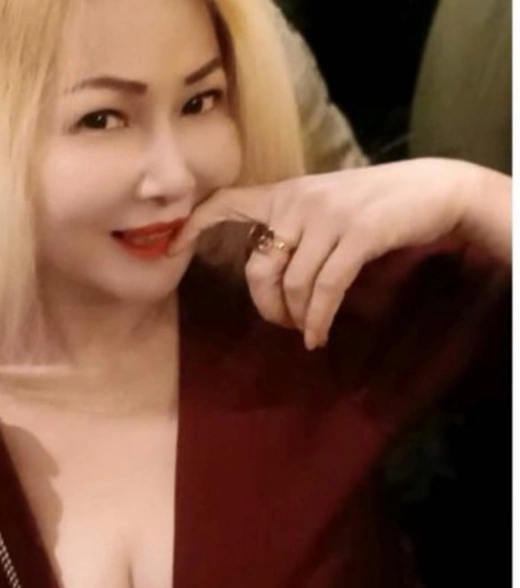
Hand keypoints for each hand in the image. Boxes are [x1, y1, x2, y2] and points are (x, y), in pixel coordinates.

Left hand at [183, 158, 509, 349]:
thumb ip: (297, 229)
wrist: (432, 189)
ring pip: (293, 284)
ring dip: (297, 318)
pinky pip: (325, 289)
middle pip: (259, 267)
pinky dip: (319, 319)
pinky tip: (319, 335)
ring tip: (307, 332)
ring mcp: (328, 217)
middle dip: (266, 306)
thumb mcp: (328, 206)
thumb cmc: (377, 203)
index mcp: (287, 193)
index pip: (229, 201)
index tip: (170, 249)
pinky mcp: (357, 235)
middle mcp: (299, 201)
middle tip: (283, 324)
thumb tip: (274, 275)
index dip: (196, 224)